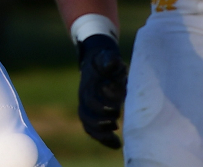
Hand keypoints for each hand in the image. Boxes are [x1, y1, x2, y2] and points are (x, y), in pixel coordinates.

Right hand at [78, 34, 127, 148]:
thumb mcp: (108, 57)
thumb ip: (110, 60)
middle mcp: (85, 98)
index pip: (90, 100)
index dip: (101, 107)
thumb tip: (112, 63)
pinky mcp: (94, 113)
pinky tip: (117, 145)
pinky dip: (104, 139)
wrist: (97, 61)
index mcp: (88, 86)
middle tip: (116, 125)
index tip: (116, 109)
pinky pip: (94, 130)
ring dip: (101, 135)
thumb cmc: (106, 60)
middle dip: (100, 123)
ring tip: (117, 142)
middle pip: (86, 116)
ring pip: (88, 126)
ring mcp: (88, 107)